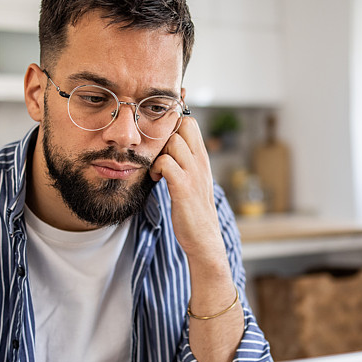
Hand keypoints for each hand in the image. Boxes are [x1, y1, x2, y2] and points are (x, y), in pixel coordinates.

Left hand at [150, 117, 223, 256]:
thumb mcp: (195, 180)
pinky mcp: (183, 187)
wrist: (204, 239)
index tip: (162, 145)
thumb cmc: (195, 211)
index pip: (190, 123)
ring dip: (159, 153)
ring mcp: (193, 174)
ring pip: (173, 141)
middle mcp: (201, 162)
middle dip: (165, 135)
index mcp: (203, 158)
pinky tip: (157, 180)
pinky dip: (156, 168)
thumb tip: (169, 148)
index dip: (172, 126)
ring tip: (157, 170)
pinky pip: (166, 163)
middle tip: (159, 155)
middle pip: (184, 124)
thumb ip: (186, 162)